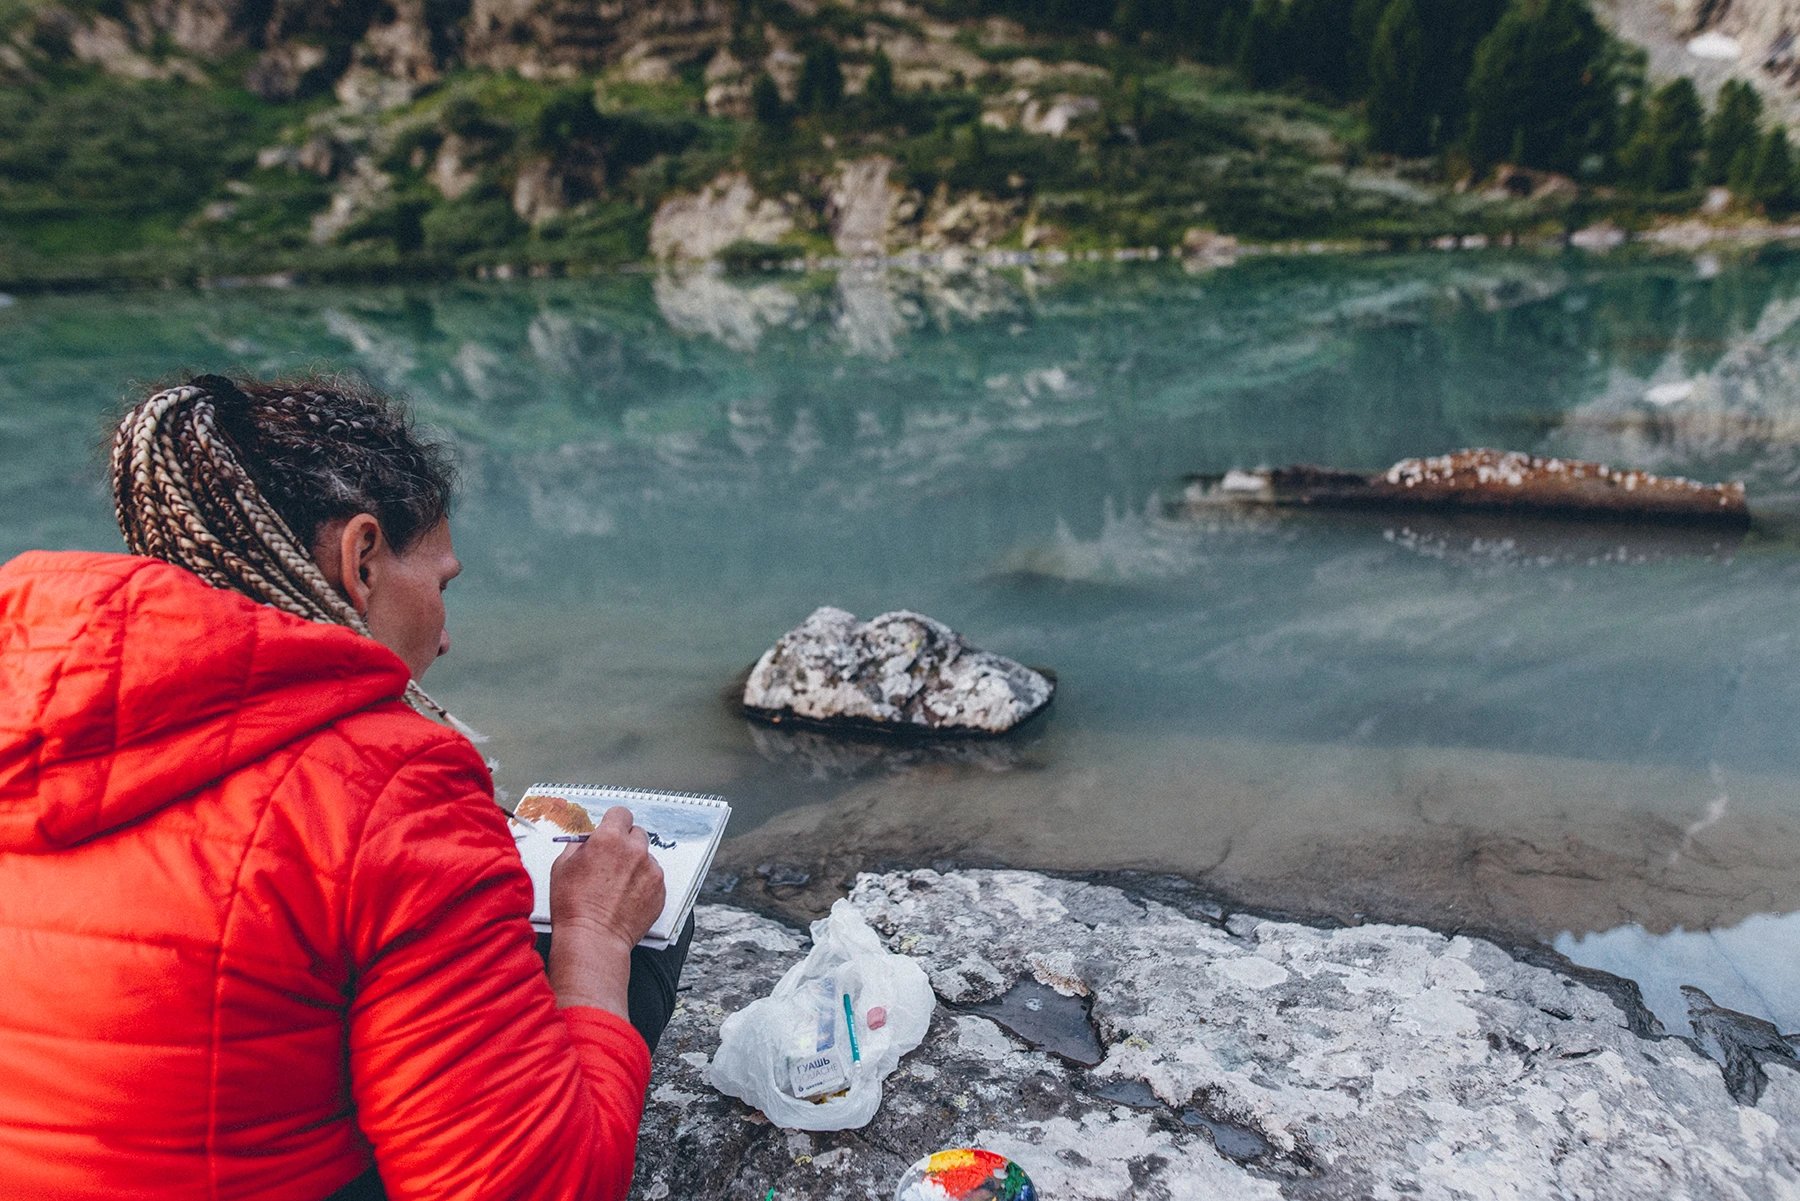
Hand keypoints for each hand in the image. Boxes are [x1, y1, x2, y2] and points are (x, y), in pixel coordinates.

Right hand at [547, 806, 665, 1015]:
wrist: (593, 938)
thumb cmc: (573, 906)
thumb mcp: (562, 866)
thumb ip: (579, 845)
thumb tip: (587, 839)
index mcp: (609, 838)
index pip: (621, 813)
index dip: (614, 822)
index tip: (610, 831)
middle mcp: (635, 850)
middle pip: (637, 833)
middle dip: (625, 843)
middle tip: (612, 861)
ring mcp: (651, 870)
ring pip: (646, 857)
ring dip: (635, 864)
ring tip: (617, 886)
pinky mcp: (660, 890)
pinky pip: (653, 878)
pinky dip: (643, 884)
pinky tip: (626, 897)